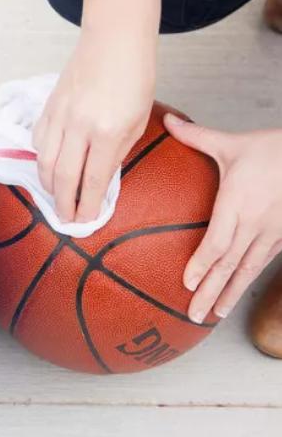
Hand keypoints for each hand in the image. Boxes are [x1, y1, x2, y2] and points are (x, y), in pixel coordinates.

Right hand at [32, 28, 155, 221]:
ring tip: (56, 198)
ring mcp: (59, 115)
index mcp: (108, 130)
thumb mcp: (138, 120)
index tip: (85, 221)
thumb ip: (117, 152)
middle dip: (63, 203)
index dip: (87, 205)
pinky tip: (48, 167)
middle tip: (66, 220)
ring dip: (48, 186)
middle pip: (62, 176)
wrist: (115, 37)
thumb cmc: (136, 76)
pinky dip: (41, 159)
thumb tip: (99, 178)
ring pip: (44, 161)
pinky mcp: (48, 106)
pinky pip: (38, 140)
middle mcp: (79, 126)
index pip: (93, 179)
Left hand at [165, 114, 281, 321]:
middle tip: (193, 314)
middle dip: (210, 291)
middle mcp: (255, 224)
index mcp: (237, 203)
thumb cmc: (274, 150)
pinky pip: (264, 263)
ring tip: (214, 315)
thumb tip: (166, 120)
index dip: (202, 265)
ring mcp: (273, 233)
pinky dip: (249, 280)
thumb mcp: (233, 143)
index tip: (186, 283)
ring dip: (230, 293)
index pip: (216, 242)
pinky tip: (238, 293)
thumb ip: (196, 136)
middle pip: (229, 264)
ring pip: (248, 269)